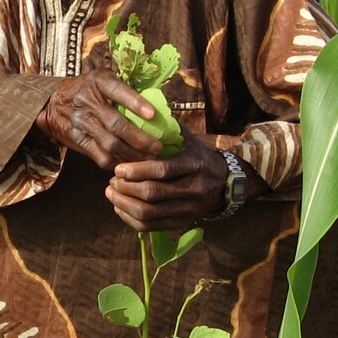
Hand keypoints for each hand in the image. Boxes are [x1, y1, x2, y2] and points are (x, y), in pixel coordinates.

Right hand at [34, 69, 164, 170]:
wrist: (50, 103)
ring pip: (110, 144)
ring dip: (132, 154)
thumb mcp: (101, 79)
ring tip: (149, 159)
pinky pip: (100, 156)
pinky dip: (117, 162)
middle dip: (140, 139)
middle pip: (117, 124)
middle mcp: (88, 101)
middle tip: (158, 148)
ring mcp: (82, 122)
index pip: (118, 91)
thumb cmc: (86, 89)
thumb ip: (123, 89)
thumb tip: (157, 105)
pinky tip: (130, 163)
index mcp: (98, 81)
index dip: (136, 103)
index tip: (153, 115)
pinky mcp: (78, 140)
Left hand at [105, 129, 237, 231]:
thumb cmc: (199, 157)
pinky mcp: (181, 223)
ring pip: (149, 214)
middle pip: (153, 193)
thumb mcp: (189, 140)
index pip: (162, 170)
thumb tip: (142, 110)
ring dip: (124, 204)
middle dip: (127, 188)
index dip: (137, 170)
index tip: (118, 168)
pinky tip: (119, 207)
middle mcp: (193, 189)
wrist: (225, 184)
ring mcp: (187, 209)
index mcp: (194, 166)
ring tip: (111, 193)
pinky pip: (150, 227)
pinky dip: (130, 219)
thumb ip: (168, 129)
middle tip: (112, 181)